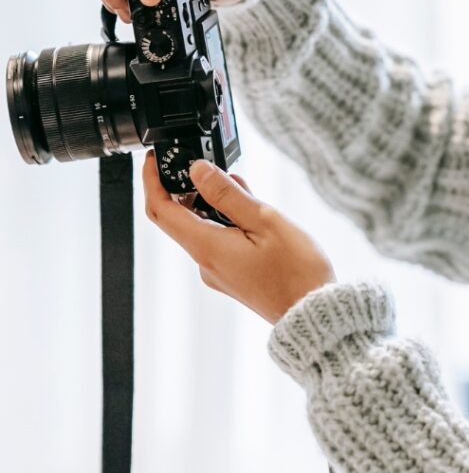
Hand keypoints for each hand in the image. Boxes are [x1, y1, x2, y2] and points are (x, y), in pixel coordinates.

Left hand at [142, 150, 336, 324]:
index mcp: (207, 247)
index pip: (161, 210)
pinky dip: (227, 222)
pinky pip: (219, 242)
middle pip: (180, 218)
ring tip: (244, 188)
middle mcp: (205, 262)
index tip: (153, 159)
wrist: (313, 313)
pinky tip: (251, 212)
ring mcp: (218, 272)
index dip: (152, 181)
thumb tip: (198, 170)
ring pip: (204, 228)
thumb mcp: (264, 221)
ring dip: (215, 204)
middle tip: (210, 166)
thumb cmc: (296, 271)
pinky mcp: (233, 277)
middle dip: (189, 188)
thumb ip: (228, 195)